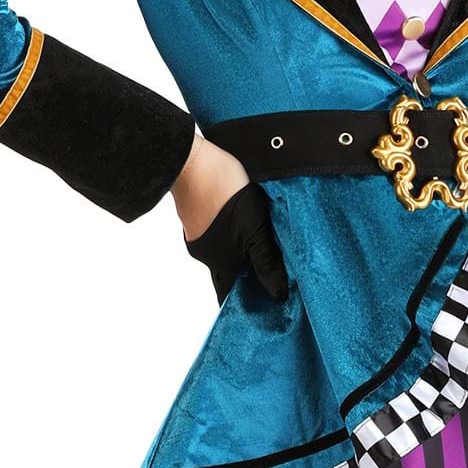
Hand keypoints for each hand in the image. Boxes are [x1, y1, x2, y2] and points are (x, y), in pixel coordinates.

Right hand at [176, 139, 288, 304]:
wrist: (190, 158)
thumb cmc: (223, 191)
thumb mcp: (254, 228)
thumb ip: (265, 261)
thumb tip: (278, 294)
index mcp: (221, 262)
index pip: (229, 295)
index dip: (244, 304)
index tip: (262, 309)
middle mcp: (207, 254)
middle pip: (228, 275)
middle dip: (247, 279)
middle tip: (272, 278)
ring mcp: (199, 235)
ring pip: (224, 253)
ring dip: (242, 255)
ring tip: (265, 249)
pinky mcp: (196, 216)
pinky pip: (219, 235)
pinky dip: (232, 237)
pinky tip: (245, 226)